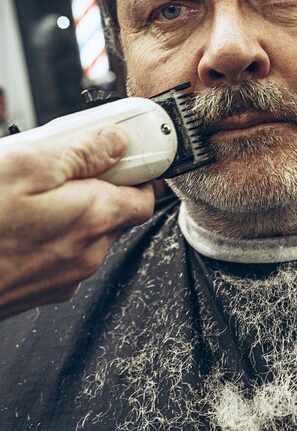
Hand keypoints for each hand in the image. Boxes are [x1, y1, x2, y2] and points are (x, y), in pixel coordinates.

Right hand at [0, 126, 154, 318]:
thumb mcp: (27, 165)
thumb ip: (82, 152)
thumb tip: (117, 142)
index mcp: (94, 219)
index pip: (145, 196)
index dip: (138, 172)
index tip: (125, 154)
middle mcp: (86, 254)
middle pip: (114, 213)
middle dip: (97, 186)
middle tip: (61, 166)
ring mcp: (63, 277)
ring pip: (84, 232)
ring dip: (70, 209)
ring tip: (30, 193)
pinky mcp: (40, 288)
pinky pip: (60, 252)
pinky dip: (50, 232)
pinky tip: (18, 219)